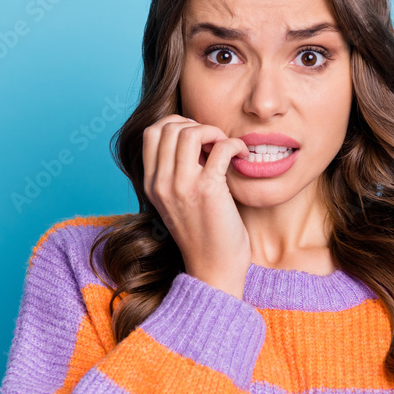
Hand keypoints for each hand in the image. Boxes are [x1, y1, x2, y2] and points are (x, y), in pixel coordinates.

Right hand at [142, 114, 252, 297]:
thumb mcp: (177, 201)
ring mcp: (182, 186)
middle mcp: (162, 183)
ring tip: (226, 147)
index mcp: (151, 184)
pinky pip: (221, 147)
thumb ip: (177, 171)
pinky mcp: (208, 191)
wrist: (213, 269)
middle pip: (170, 127)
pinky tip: (242, 155)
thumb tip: (196, 136)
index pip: (151, 132)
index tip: (198, 138)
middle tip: (215, 141)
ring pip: (191, 132)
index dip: (177, 124)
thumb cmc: (203, 234)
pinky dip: (235, 144)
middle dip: (197, 125)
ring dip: (215, 132)